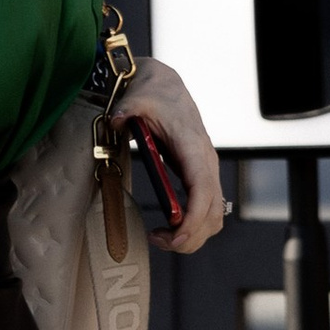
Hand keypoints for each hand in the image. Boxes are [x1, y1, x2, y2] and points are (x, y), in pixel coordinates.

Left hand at [122, 58, 227, 255]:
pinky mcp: (200, 178)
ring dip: (192, 236)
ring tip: (161, 237)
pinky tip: (169, 226)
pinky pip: (207, 212)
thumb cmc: (155, 95)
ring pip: (214, 218)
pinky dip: (192, 226)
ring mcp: (206, 172)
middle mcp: (207, 163)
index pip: (203, 191)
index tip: (175, 237)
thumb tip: (115, 121)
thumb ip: (126, 108)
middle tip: (157, 240)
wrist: (167, 89)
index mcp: (194, 147)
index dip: (193, 219)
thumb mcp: (138, 98)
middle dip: (189, 236)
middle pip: (212, 214)